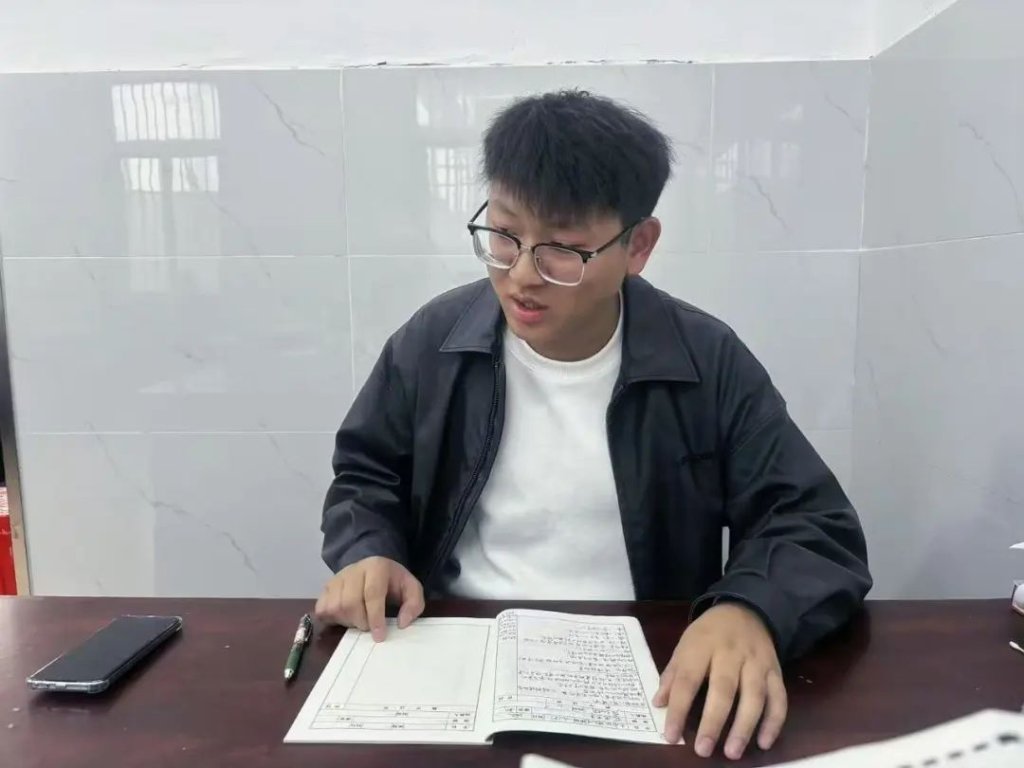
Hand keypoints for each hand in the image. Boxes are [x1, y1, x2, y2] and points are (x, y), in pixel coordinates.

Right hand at [314, 556, 424, 641]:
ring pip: (334, 607)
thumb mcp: (411, 588)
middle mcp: (353, 570)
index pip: (372, 593)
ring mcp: (336, 579)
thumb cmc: (392, 582)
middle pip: (350, 603)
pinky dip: (332, 619)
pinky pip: (322, 609)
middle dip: (361, 622)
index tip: (379, 636)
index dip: (375, 617)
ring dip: (347, 621)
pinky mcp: (326, 588)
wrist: (373, 567)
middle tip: (369, 627)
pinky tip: (345, 617)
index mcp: (376, 567)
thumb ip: (414, 604)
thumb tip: (402, 623)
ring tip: (359, 620)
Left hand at [654, 602, 786, 759]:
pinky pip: (779, 698)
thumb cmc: (709, 633)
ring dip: (744, 726)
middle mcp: (731, 653)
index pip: (688, 679)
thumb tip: (659, 704)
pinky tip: (764, 743)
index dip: (679, 708)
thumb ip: (673, 674)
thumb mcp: (685, 644)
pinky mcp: (776, 671)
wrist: (745, 610)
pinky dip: (774, 722)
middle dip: (713, 721)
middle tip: (703, 749)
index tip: (671, 735)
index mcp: (702, 645)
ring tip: (732, 752)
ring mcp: (757, 662)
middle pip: (723, 689)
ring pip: (754, 696)